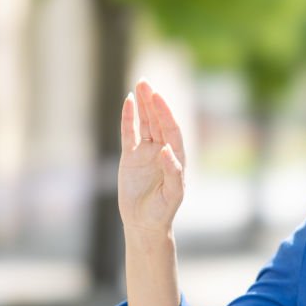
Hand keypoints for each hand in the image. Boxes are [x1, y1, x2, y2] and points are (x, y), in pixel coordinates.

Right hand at [117, 80, 186, 234]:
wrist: (144, 223)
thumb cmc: (163, 211)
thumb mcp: (173, 194)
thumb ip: (173, 172)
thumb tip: (166, 150)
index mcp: (176, 157)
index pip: (172, 130)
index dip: (166, 114)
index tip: (159, 99)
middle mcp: (162, 151)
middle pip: (158, 122)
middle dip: (153, 102)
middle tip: (146, 82)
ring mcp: (146, 152)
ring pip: (145, 123)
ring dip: (143, 105)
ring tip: (139, 85)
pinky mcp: (130, 157)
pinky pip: (129, 133)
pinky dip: (128, 118)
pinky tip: (128, 102)